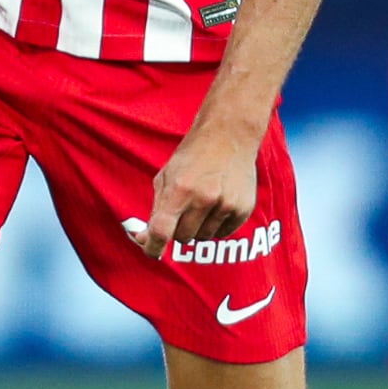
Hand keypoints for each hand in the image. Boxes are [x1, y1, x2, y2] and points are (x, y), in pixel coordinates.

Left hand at [128, 119, 259, 258]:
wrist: (229, 135)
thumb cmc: (192, 156)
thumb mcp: (166, 177)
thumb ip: (156, 210)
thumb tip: (143, 239)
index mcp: (181, 189)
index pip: (162, 230)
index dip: (153, 247)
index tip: (152, 252)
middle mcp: (204, 198)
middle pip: (183, 237)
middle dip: (179, 229)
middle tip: (183, 210)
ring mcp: (226, 205)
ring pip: (203, 238)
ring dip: (199, 227)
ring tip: (203, 203)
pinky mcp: (243, 209)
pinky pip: (223, 234)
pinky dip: (216, 225)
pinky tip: (218, 203)